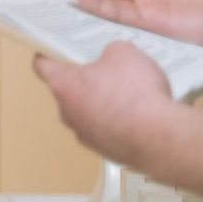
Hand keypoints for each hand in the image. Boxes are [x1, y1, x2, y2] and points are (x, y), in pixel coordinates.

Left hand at [33, 42, 174, 169]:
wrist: (160, 139)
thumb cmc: (135, 92)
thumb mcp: (124, 52)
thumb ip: (110, 52)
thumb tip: (111, 59)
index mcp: (63, 85)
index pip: (42, 66)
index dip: (48, 54)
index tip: (54, 49)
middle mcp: (67, 112)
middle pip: (67, 91)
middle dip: (84, 80)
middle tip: (105, 69)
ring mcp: (85, 135)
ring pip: (88, 112)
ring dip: (102, 103)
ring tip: (130, 94)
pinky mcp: (106, 151)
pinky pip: (107, 130)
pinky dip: (118, 122)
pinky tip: (140, 116)